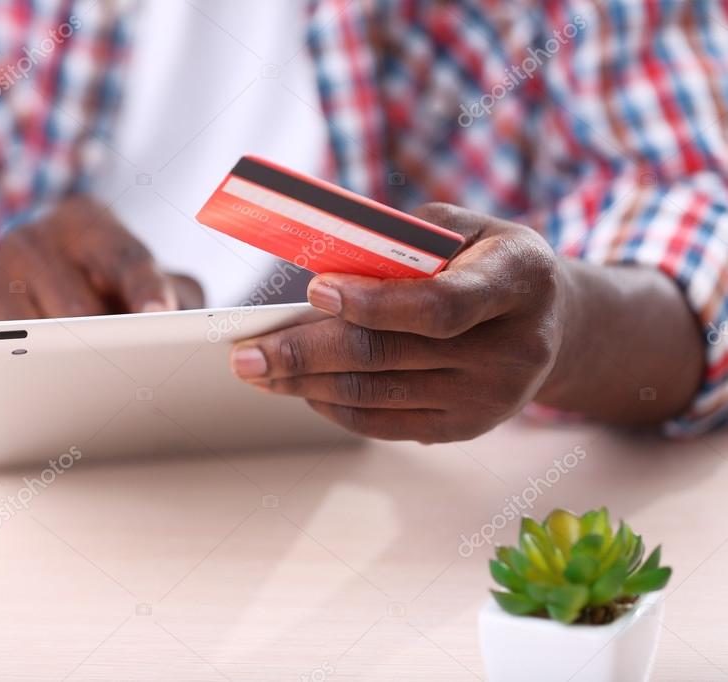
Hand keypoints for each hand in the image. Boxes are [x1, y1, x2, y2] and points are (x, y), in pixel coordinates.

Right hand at [0, 195, 201, 407]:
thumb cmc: (80, 303)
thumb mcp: (129, 289)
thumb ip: (173, 295)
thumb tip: (191, 324)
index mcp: (86, 223)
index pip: (126, 256)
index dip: (146, 286)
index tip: (161, 313)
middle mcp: (35, 237)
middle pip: (82, 309)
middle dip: (104, 347)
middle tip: (121, 376)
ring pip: (40, 338)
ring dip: (59, 366)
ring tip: (68, 375)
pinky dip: (9, 374)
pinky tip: (15, 380)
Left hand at [229, 203, 566, 442]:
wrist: (555, 324)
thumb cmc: (492, 262)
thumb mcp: (469, 229)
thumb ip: (407, 241)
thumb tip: (327, 267)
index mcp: (518, 282)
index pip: (438, 305)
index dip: (372, 301)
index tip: (314, 289)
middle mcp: (511, 350)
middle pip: (387, 356)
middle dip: (304, 353)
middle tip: (244, 354)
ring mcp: (489, 399)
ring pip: (374, 394)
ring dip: (303, 382)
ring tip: (256, 369)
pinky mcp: (465, 428)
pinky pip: (383, 422)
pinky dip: (332, 404)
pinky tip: (298, 387)